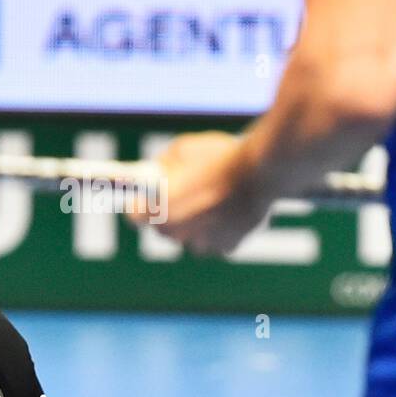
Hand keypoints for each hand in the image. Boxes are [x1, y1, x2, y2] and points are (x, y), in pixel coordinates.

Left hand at [131, 131, 272, 254]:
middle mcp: (175, 231)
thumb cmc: (220, 156)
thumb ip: (164, 165)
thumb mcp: (183, 149)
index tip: (145, 198)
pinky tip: (229, 210)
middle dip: (170, 214)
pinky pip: (216, 242)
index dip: (140, 205)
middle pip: (163, 229)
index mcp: (158, 206)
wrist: (261, 172)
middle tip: (182, 195)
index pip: (134, 216)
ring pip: (190, 238)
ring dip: (195, 225)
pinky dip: (220, 230)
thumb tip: (158, 172)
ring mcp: (201, 243)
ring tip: (211, 201)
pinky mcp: (226, 247)